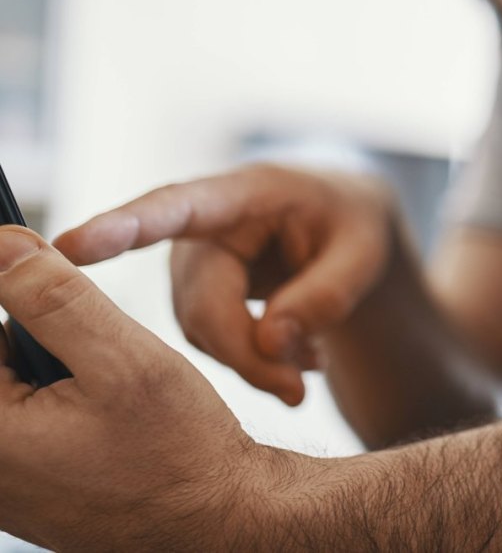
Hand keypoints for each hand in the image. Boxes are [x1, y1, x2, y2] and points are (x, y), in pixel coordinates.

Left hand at [0, 226, 286, 550]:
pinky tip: (105, 412)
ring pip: (11, 383)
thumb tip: (2, 246)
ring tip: (109, 386)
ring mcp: (3, 482)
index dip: (15, 293)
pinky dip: (60, 396)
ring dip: (52, 363)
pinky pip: (25, 417)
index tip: (46, 277)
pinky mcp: (22, 486)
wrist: (217, 518)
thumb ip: (53, 298)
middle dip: (37, 332)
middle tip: (96, 345)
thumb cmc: (180, 453)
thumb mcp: (123, 359)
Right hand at [54, 164, 405, 404]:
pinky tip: (295, 356)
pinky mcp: (195, 299)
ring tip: (309, 363)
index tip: (70, 245)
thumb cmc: (351, 226)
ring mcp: (192, 267)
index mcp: (241, 194)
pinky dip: (253, 361)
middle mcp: (202, 229)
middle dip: (248, 354)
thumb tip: (271, 343)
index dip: (121, 227)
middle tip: (298, 391)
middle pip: (200, 306)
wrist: (344, 231)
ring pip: (202, 335)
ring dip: (255, 361)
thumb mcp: (363, 252)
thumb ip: (327, 296)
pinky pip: (211, 344)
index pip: (174, 208)